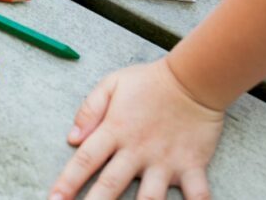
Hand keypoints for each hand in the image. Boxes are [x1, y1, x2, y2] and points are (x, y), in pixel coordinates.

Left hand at [50, 59, 222, 199]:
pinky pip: (197, 194)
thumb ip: (90, 109)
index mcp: (115, 130)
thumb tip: (72, 137)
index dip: (67, 182)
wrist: (194, 78)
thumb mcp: (112, 84)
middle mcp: (137, 150)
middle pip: (110, 186)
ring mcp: (165, 161)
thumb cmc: (150, 82)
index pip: (85, 161)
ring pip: (149, 199)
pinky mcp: (191, 165)